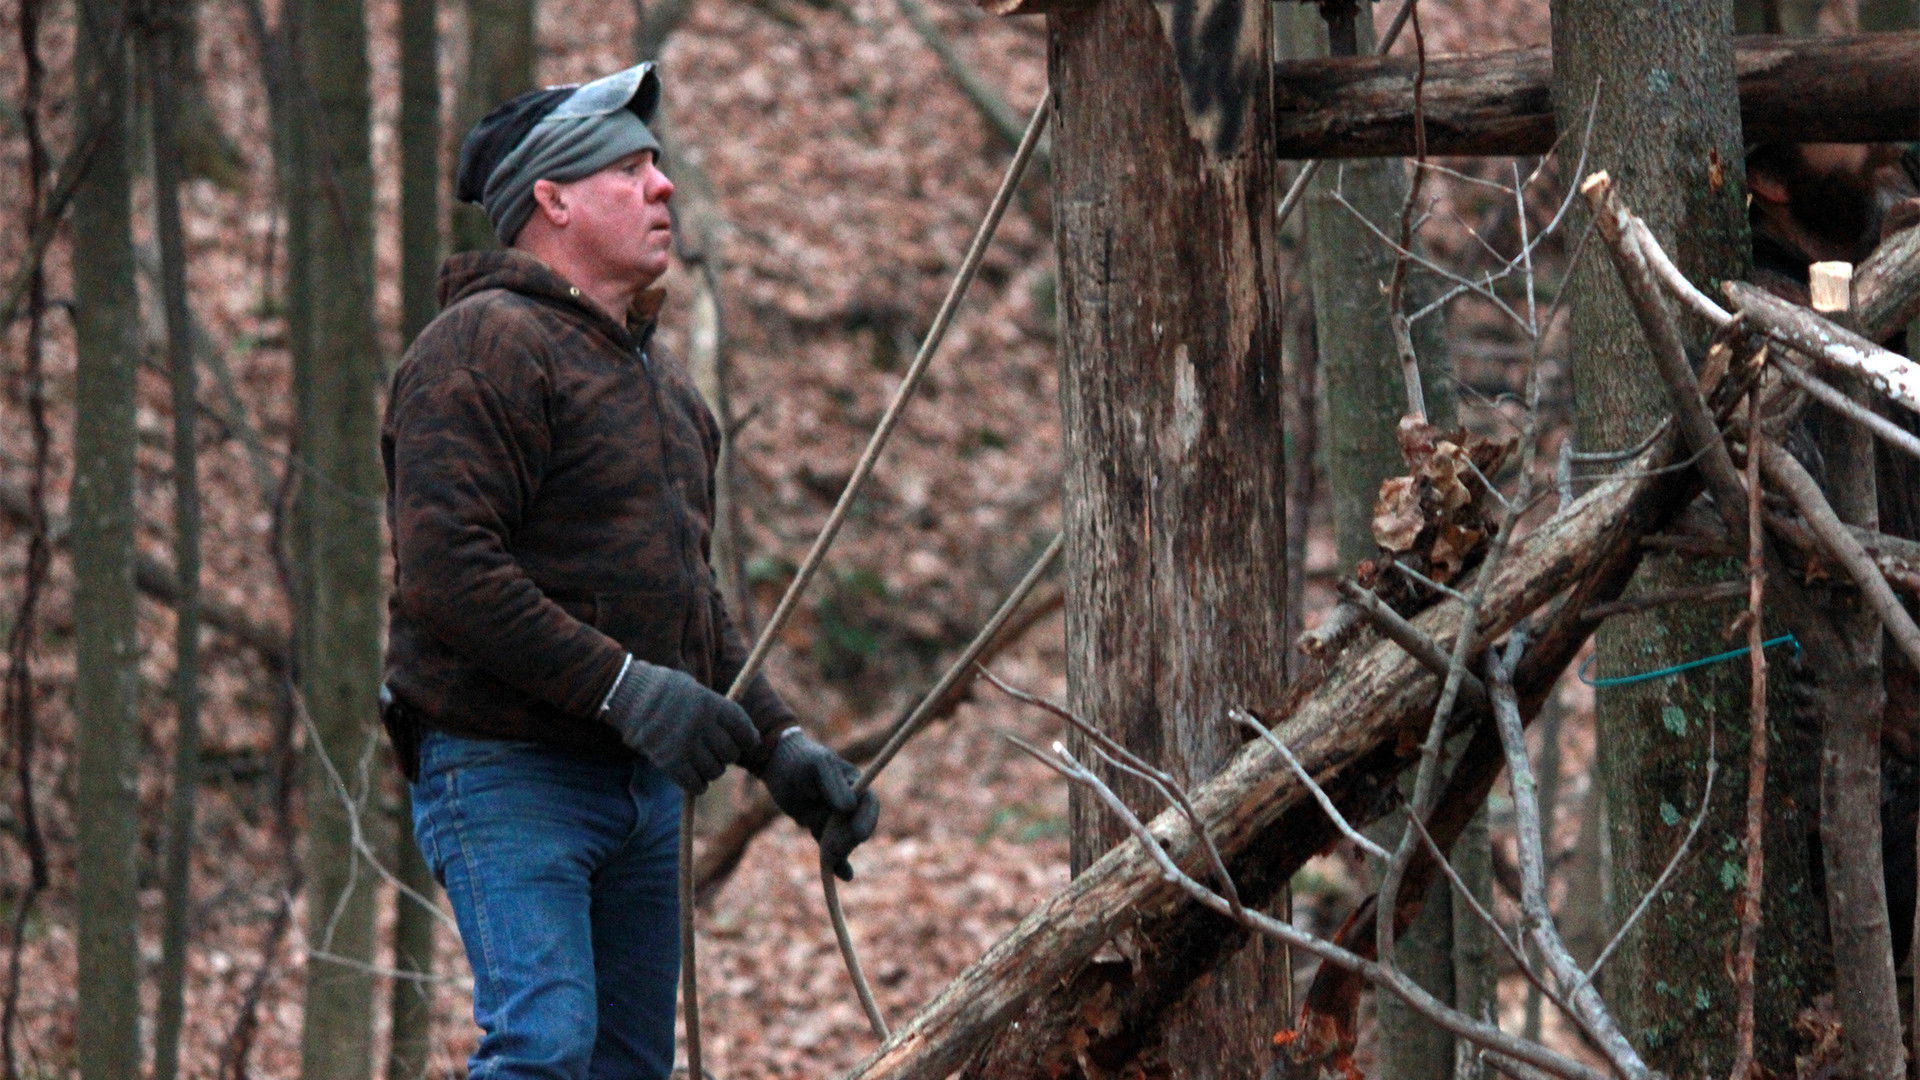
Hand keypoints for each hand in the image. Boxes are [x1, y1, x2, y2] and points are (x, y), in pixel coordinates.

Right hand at [602, 658, 758, 794]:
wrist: (626, 694)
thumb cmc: (661, 689)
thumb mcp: (692, 688)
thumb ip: (714, 708)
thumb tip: (737, 731)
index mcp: (710, 703)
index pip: (743, 727)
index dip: (749, 738)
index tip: (748, 743)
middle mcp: (701, 724)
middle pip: (730, 753)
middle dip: (726, 756)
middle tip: (716, 753)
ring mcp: (685, 744)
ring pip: (715, 771)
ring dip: (711, 771)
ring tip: (700, 763)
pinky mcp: (669, 762)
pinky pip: (695, 784)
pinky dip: (697, 785)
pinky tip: (692, 778)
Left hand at [759, 729, 879, 879]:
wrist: (777, 763)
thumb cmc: (802, 759)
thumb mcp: (818, 767)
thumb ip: (834, 785)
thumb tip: (848, 808)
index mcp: (856, 785)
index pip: (870, 805)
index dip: (866, 821)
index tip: (858, 836)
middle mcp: (850, 803)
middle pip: (858, 828)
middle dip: (848, 841)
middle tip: (832, 850)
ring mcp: (835, 818)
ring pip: (844, 841)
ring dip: (839, 853)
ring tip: (828, 861)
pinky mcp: (821, 829)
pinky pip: (831, 849)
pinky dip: (838, 864)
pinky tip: (844, 876)